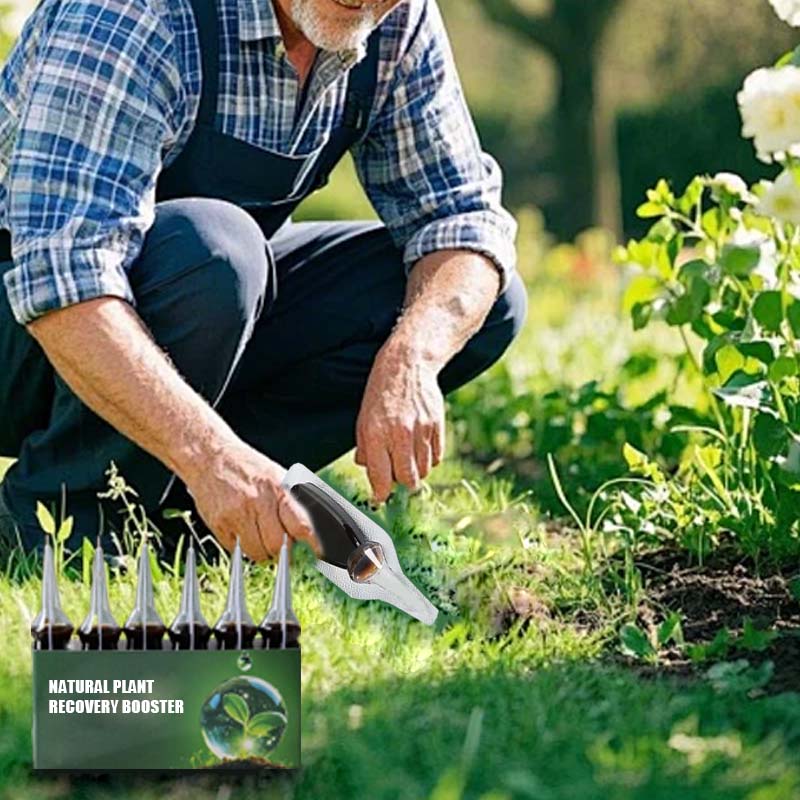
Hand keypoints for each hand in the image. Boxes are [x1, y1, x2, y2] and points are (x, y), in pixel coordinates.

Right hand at [184, 443, 319, 560]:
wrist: (210, 456)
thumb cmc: (248, 467)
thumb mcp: (277, 476)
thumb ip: (294, 502)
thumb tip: (313, 529)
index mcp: (279, 488)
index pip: (302, 525)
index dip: (314, 542)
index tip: (320, 552)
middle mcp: (259, 501)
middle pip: (278, 544)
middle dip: (283, 550)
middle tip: (282, 544)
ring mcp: (237, 514)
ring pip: (258, 552)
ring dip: (264, 552)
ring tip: (261, 537)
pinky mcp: (219, 525)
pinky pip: (238, 551)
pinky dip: (244, 548)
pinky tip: (243, 532)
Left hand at [355, 344, 444, 503]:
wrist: (407, 364)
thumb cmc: (381, 392)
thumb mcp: (363, 417)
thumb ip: (365, 446)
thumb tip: (367, 469)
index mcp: (376, 434)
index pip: (380, 477)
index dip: (380, 493)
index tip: (379, 497)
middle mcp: (399, 434)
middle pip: (407, 479)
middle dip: (401, 483)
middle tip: (396, 477)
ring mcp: (420, 430)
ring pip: (423, 470)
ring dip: (416, 471)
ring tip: (408, 459)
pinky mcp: (436, 426)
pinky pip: (437, 457)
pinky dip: (429, 459)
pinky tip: (421, 449)